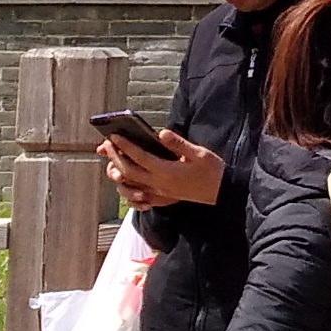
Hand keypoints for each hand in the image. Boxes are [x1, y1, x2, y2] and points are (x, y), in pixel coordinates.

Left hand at [102, 130, 222, 209]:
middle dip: (116, 157)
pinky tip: (125, 180)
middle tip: (107, 143)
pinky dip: (129, 187)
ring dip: (119, 171)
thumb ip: (178, 144)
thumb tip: (161, 133)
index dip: (125, 146)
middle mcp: (160, 184)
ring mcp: (160, 192)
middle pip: (130, 171)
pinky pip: (140, 194)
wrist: (222, 192)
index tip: (114, 135)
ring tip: (112, 159)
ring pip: (131, 184)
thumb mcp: (199, 153)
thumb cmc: (213, 171)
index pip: (140, 157)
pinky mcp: (163, 197)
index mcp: (168, 172)